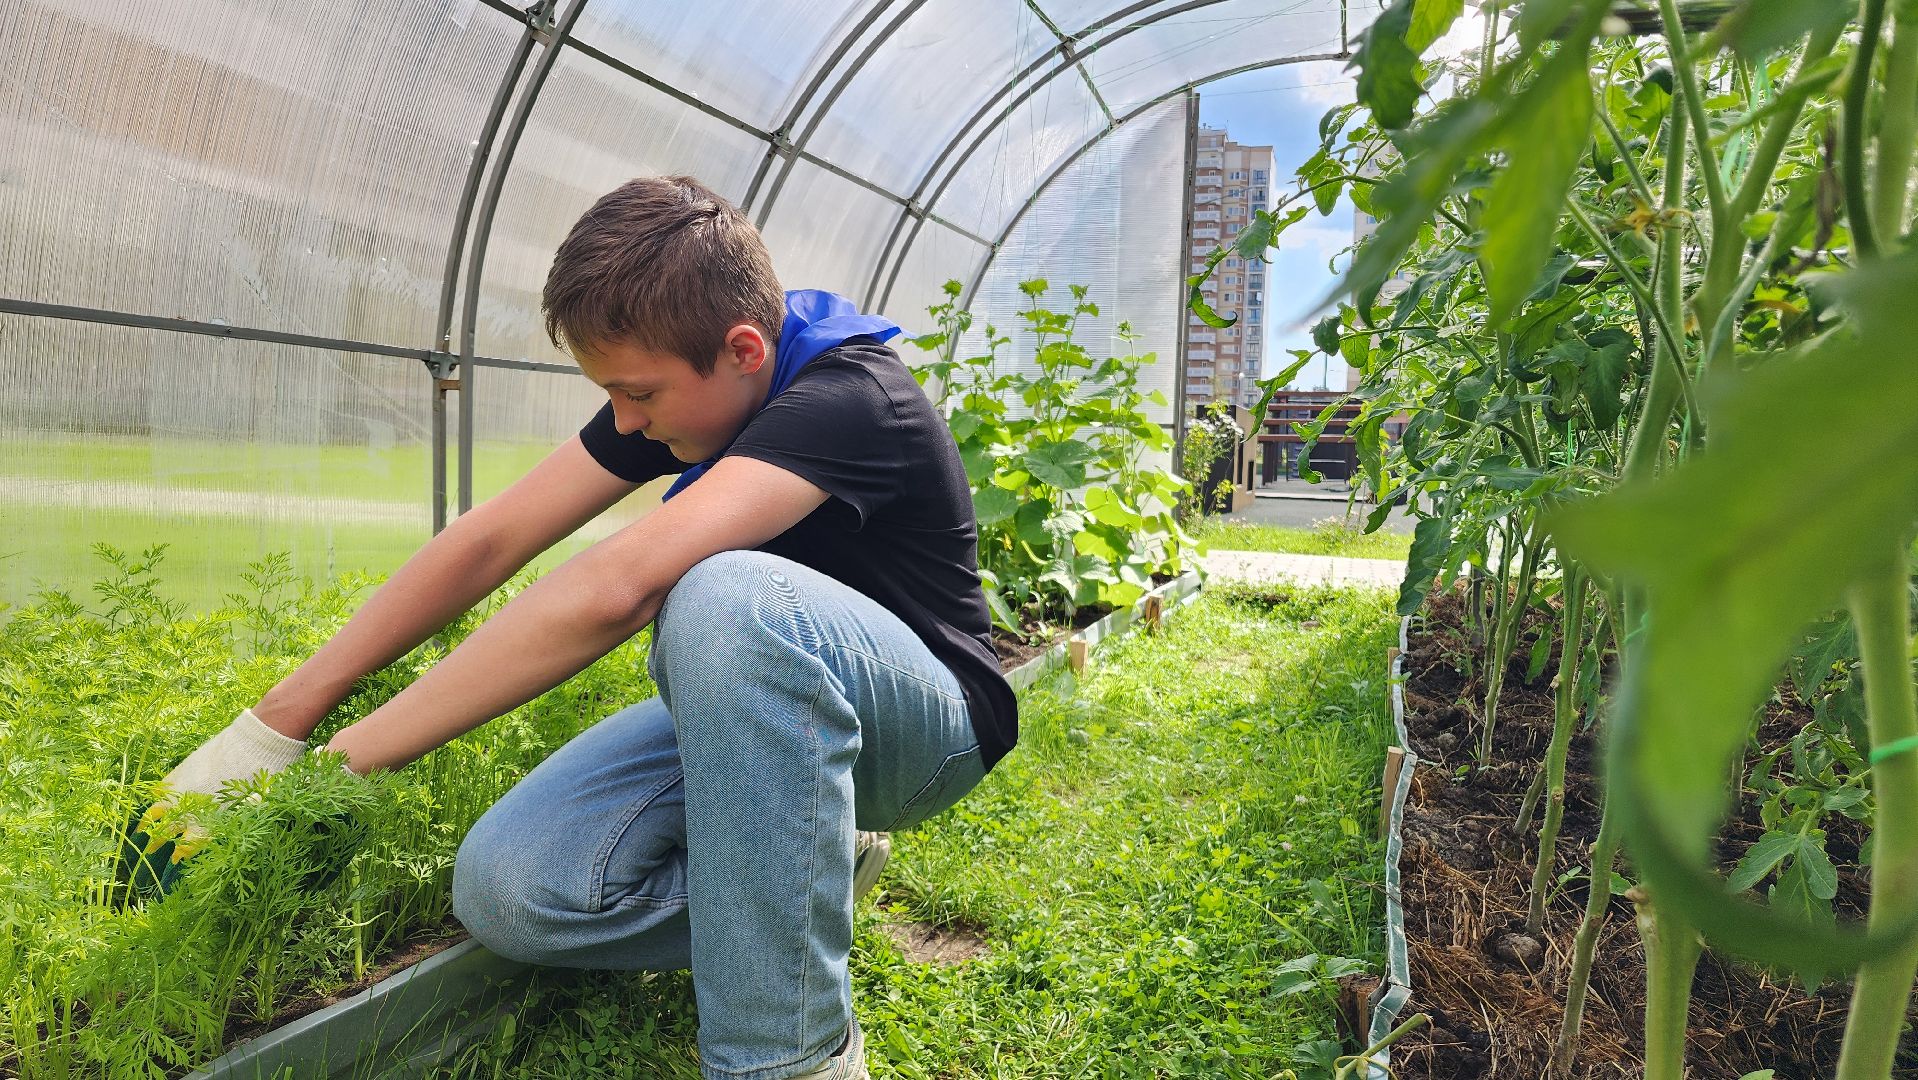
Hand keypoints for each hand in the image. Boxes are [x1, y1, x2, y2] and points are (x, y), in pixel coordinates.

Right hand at [115, 708, 306, 902]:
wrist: (257, 744)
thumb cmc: (265, 778)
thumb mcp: (256, 808)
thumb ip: (240, 822)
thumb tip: (234, 835)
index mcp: (212, 821)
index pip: (191, 844)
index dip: (182, 853)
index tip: (176, 859)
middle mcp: (193, 809)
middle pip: (168, 831)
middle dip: (159, 842)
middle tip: (151, 851)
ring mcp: (184, 789)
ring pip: (158, 811)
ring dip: (149, 822)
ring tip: (142, 831)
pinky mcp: (183, 770)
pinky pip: (162, 788)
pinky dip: (156, 797)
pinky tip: (153, 801)